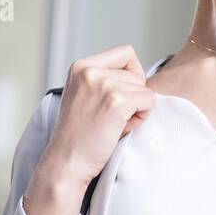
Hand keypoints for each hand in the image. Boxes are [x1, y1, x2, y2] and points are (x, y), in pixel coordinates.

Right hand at [24, 44, 155, 214]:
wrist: (66, 162)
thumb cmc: (80, 133)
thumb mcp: (85, 95)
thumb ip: (105, 78)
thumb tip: (140, 73)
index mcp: (80, 66)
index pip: (125, 52)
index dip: (132, 73)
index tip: (118, 95)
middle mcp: (90, 70)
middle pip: (138, 74)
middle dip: (132, 96)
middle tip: (109, 117)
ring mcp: (103, 85)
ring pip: (145, 89)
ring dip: (136, 109)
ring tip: (112, 123)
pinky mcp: (116, 101)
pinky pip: (150, 101)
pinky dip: (142, 117)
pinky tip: (120, 128)